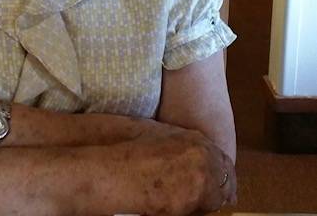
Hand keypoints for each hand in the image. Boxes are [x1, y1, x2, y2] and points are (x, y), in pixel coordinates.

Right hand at [113, 129, 236, 214]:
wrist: (119, 172)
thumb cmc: (131, 153)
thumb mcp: (159, 137)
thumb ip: (182, 143)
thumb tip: (194, 156)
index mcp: (195, 139)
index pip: (221, 157)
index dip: (222, 172)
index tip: (222, 182)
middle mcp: (203, 154)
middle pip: (225, 175)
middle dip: (223, 186)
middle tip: (223, 197)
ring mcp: (201, 174)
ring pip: (220, 194)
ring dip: (213, 198)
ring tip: (203, 204)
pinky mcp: (196, 195)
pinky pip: (208, 207)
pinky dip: (202, 209)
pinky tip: (192, 209)